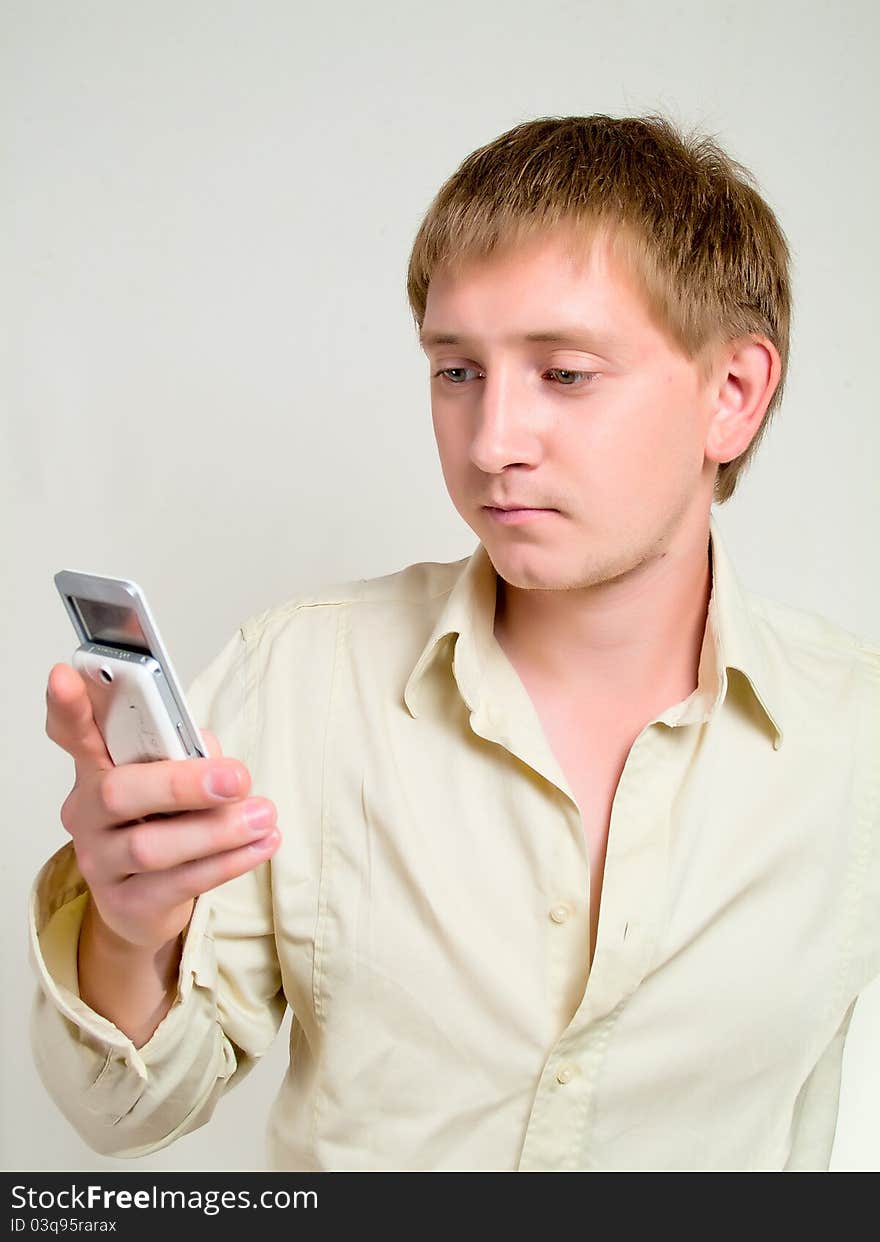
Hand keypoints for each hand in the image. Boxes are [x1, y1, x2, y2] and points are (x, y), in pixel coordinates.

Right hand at [44, 662, 280, 950]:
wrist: (145, 902)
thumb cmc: (162, 822)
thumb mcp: (170, 779)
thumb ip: (185, 754)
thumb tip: (214, 757)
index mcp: (95, 768)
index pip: (72, 731)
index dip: (67, 706)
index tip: (66, 676)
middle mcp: (87, 813)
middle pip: (117, 793)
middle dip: (181, 784)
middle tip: (236, 777)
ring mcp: (101, 861)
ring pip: (152, 846)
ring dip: (217, 830)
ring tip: (262, 815)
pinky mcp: (127, 903)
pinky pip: (180, 882)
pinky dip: (228, 862)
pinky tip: (260, 844)